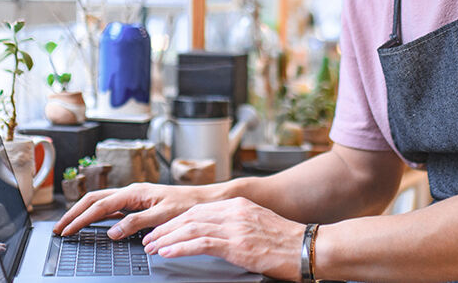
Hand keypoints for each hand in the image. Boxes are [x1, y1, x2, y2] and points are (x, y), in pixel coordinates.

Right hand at [53, 182, 215, 237]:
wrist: (204, 200)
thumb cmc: (188, 205)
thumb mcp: (163, 216)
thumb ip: (137, 222)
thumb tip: (113, 231)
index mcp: (135, 191)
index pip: (100, 206)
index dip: (81, 219)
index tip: (67, 230)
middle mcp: (131, 191)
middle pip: (94, 199)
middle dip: (74, 213)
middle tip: (59, 228)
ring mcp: (133, 196)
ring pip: (100, 201)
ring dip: (83, 212)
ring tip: (69, 225)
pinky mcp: (137, 203)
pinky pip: (111, 207)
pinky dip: (96, 214)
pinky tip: (91, 223)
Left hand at [142, 197, 303, 281]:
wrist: (307, 248)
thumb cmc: (287, 242)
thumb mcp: (259, 225)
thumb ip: (237, 225)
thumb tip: (217, 235)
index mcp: (240, 205)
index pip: (199, 209)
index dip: (177, 220)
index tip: (163, 230)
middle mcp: (235, 211)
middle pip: (191, 216)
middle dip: (167, 229)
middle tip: (150, 239)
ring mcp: (235, 227)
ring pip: (191, 228)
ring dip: (167, 239)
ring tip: (152, 247)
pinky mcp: (236, 244)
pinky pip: (200, 244)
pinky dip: (179, 248)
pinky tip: (167, 253)